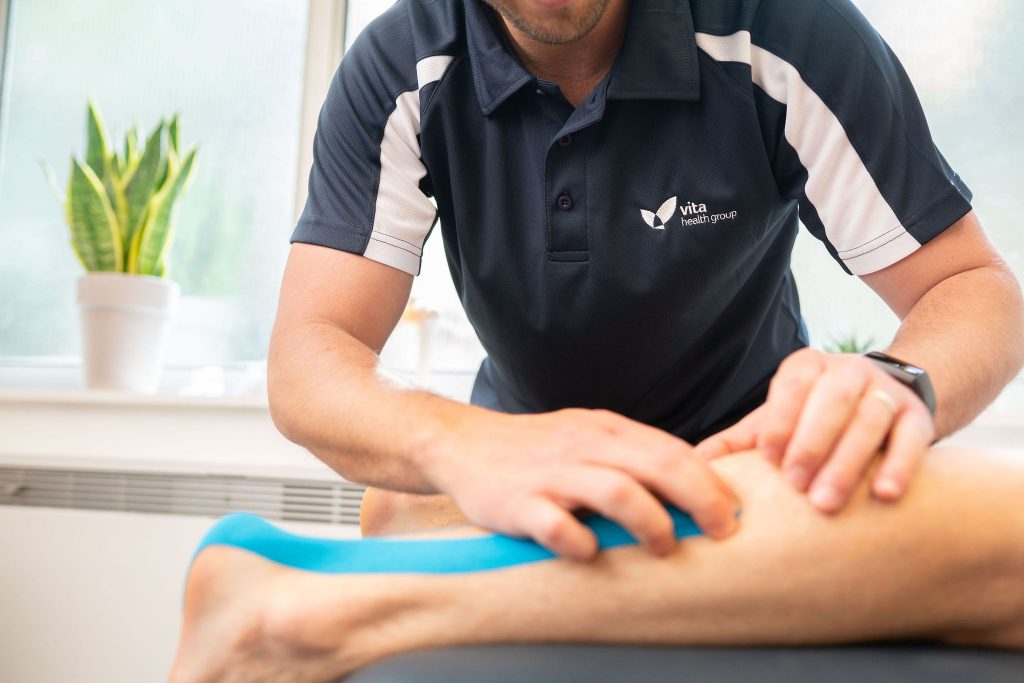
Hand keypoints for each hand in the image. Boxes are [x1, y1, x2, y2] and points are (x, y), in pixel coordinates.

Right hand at [425, 407, 739, 560]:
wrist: (463, 443)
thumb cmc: (536, 448)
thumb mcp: (588, 436)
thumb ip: (631, 455)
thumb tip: (691, 486)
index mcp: (606, 429)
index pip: (673, 449)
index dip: (712, 481)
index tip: (737, 510)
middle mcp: (585, 446)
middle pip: (658, 465)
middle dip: (701, 499)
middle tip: (724, 531)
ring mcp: (552, 474)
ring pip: (617, 490)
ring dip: (652, 522)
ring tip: (666, 547)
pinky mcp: (518, 502)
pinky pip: (555, 524)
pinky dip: (579, 541)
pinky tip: (590, 552)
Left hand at [694, 348, 934, 513]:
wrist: (884, 401)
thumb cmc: (814, 418)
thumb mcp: (778, 421)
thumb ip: (740, 441)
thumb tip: (694, 464)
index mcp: (806, 366)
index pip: (791, 386)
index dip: (781, 421)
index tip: (770, 460)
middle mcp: (847, 371)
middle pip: (831, 401)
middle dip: (812, 443)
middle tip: (796, 485)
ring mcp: (885, 391)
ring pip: (869, 420)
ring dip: (848, 461)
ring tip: (827, 502)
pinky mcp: (917, 416)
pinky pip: (911, 438)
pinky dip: (900, 465)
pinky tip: (885, 495)